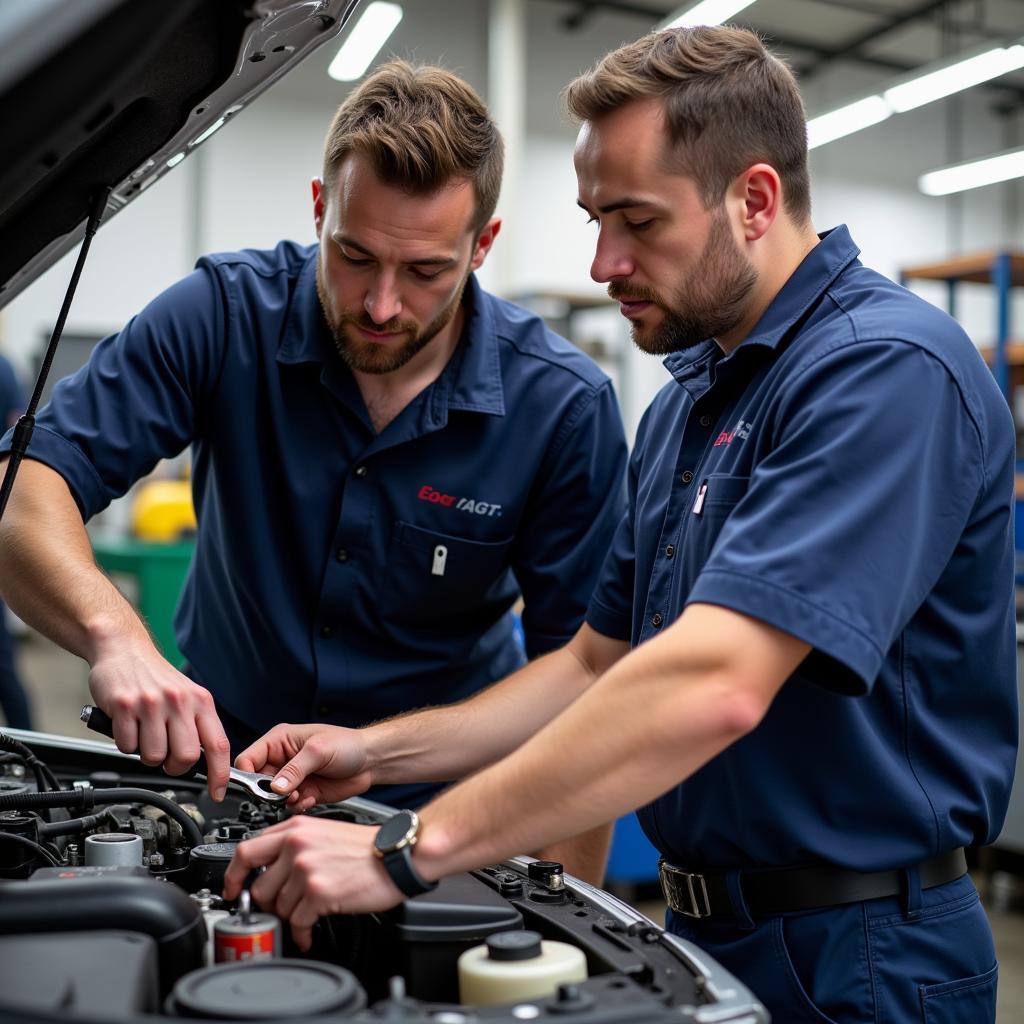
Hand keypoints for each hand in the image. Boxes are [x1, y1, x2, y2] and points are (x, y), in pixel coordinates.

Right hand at [88, 639, 229, 800]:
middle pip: (185, 758)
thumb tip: (206, 763)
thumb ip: (198, 725)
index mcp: (201, 701)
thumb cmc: (156, 677)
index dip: (220, 774)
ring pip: (153, 757)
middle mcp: (179, 701)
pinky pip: (126, 746)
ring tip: (144, 734)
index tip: (217, 792)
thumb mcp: (188, 696)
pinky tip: (128, 725)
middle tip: (165, 756)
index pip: (218, 745)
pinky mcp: (124, 706)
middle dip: (174, 767)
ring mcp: (151, 704)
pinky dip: (125, 743)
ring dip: (146, 754)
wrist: (124, 649)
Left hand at [223, 817, 403, 948]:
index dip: (234, 875)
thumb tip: (270, 871)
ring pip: (277, 906)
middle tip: (278, 911)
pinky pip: (296, 922)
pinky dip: (302, 933)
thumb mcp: (325, 832)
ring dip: (290, 917)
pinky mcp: (318, 892)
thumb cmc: (367, 848)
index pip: (247, 850)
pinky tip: (310, 932)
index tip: (234, 889)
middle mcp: (297, 844)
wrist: (397, 854)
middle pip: (258, 885)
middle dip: (266, 904)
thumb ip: (294, 845)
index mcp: (296, 827)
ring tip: (305, 917)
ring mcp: (306, 868)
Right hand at [234, 723, 372, 810]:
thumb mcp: (318, 751)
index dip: (246, 774)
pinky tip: (310, 799)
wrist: (371, 761)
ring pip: (272, 797)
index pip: (249, 759)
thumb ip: (294, 769)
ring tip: (299, 796)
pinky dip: (297, 806)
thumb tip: (274, 787)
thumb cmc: (348, 744)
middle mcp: (283, 760)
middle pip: (257, 781)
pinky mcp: (303, 792)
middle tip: (282, 794)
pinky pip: (288, 806)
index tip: (254, 788)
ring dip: (283, 801)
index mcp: (280, 741)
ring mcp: (292, 778)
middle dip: (267, 792)